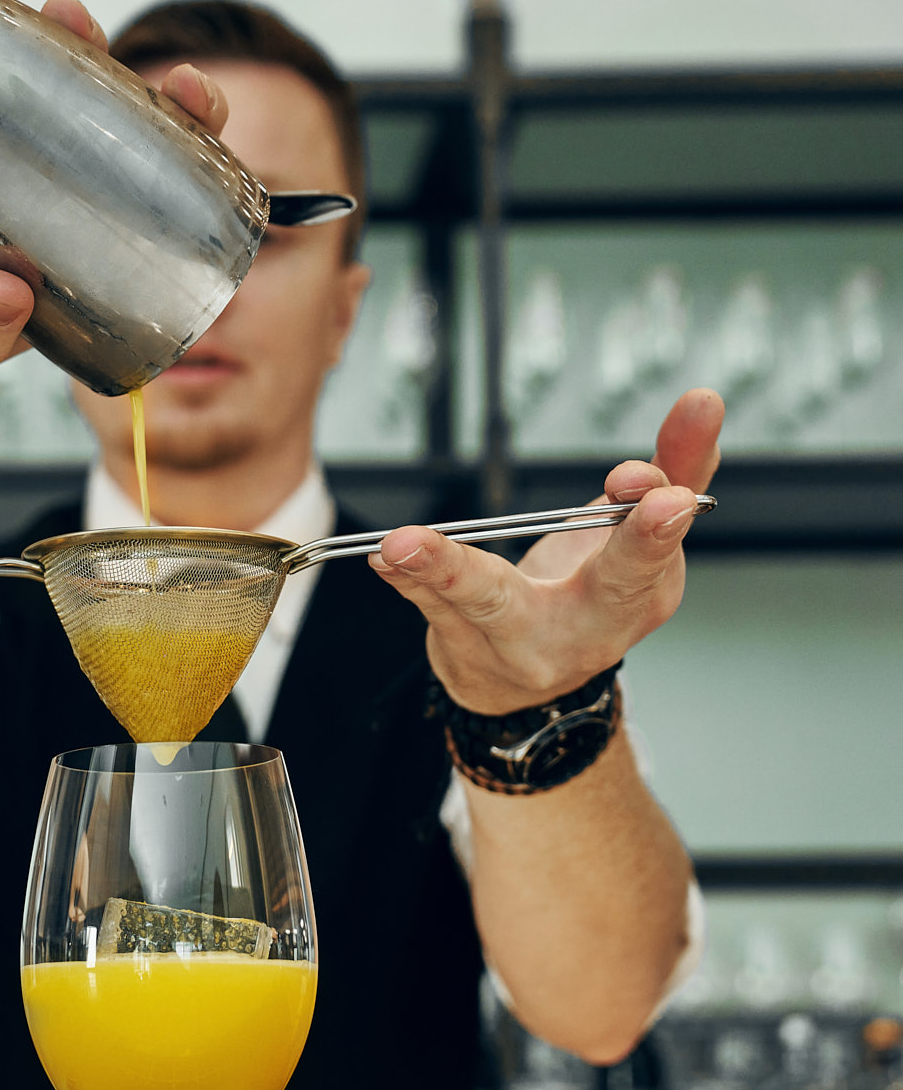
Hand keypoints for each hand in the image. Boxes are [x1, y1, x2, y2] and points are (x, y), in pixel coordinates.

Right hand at [0, 0, 229, 427]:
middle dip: (147, 105)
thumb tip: (6, 294)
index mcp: (63, 271)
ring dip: (63, 57)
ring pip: (39, 107)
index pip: (141, 219)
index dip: (186, 179)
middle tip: (174, 79)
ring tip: (72, 14)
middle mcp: (34, 217)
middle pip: (108, 149)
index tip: (209, 152)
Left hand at [369, 388, 723, 714]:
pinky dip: (406, 577)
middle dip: (601, 547)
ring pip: (487, 601)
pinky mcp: (460, 641)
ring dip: (447, 570)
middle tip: (620, 498)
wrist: (524, 687)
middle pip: (598, 588)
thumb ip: (675, 470)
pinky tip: (385, 555)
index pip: (654, 557)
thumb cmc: (587, 598)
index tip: (662, 493)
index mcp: (639, 597)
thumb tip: (704, 402)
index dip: (657, 526)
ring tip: (407, 544)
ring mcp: (519, 642)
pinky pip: (430, 603)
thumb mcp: (637, 540)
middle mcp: (587, 630)